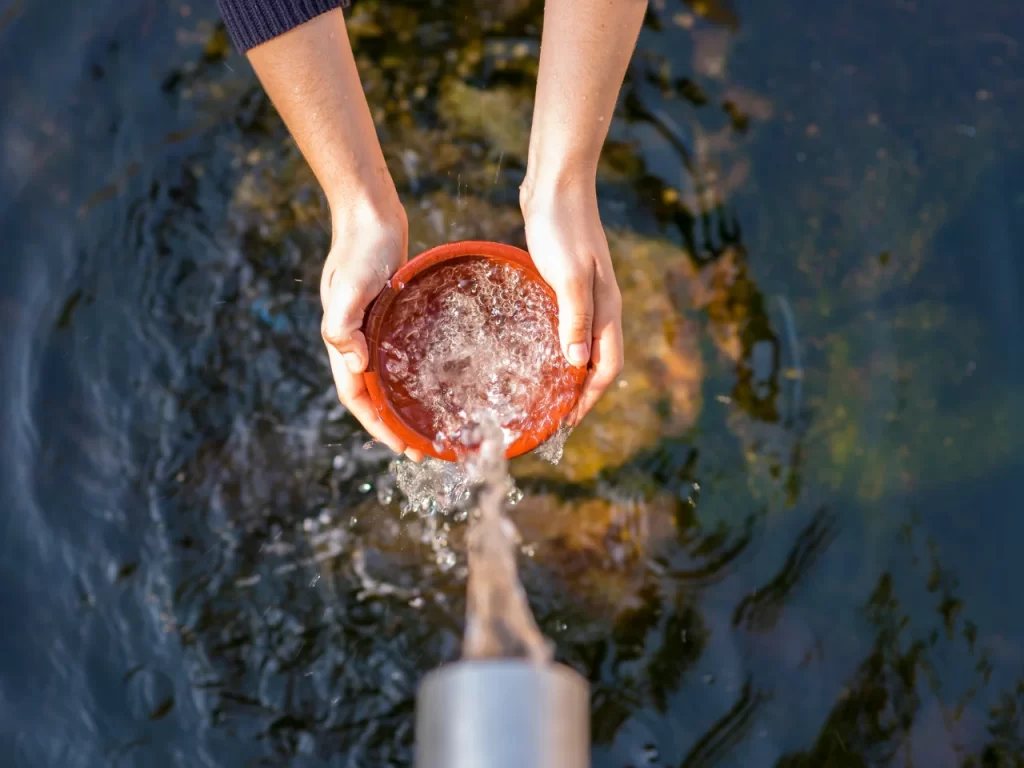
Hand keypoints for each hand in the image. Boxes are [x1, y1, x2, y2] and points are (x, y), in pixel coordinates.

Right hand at [320, 200, 424, 460]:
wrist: (369, 213)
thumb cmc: (360, 248)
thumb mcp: (349, 286)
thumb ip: (343, 325)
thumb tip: (355, 365)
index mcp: (343, 340)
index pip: (357, 397)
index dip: (377, 425)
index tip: (402, 447)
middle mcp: (356, 339)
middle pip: (372, 394)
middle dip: (394, 425)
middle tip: (424, 448)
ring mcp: (372, 327)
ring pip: (386, 377)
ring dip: (403, 403)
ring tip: (429, 423)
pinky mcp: (389, 314)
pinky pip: (399, 354)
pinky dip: (411, 373)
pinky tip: (434, 379)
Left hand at [521, 180, 623, 422]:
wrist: (556, 184)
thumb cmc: (562, 227)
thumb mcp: (568, 275)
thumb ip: (574, 319)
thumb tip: (576, 365)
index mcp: (606, 309)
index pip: (607, 367)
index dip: (589, 398)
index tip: (567, 422)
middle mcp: (601, 307)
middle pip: (597, 362)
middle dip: (580, 393)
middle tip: (552, 416)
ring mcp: (585, 294)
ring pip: (582, 345)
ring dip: (568, 372)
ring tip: (544, 393)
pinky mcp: (566, 283)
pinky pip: (566, 326)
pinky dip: (556, 346)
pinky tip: (534, 351)